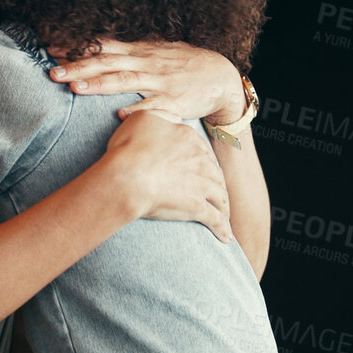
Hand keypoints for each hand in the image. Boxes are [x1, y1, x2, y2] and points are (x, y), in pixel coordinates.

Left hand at [47, 40, 246, 124]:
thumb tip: (100, 48)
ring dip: (100, 85)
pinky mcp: (174, 101)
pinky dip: (137, 110)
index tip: (50, 49)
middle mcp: (146, 64)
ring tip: (76, 88)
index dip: (76, 48)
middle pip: (107, 63)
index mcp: (140, 52)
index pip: (102, 47)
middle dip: (78, 67)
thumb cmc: (185, 65)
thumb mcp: (156, 52)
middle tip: (52, 73)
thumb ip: (130, 53)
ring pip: (125, 81)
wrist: (221, 77)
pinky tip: (120, 116)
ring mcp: (159, 82)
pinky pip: (153, 107)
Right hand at [99, 110, 232, 242]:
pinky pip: (216, 220)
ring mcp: (201, 184)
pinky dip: (223, 229)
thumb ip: (161, 114)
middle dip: (217, 183)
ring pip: (220, 196)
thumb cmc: (129, 148)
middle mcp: (200, 161)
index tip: (200, 168)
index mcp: (189, 139)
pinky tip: (225, 237)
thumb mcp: (143, 118)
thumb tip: (171, 117)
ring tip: (224, 214)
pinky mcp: (197, 207)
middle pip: (214, 173)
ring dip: (224, 206)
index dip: (201, 160)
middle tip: (217, 192)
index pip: (201, 150)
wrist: (127, 177)